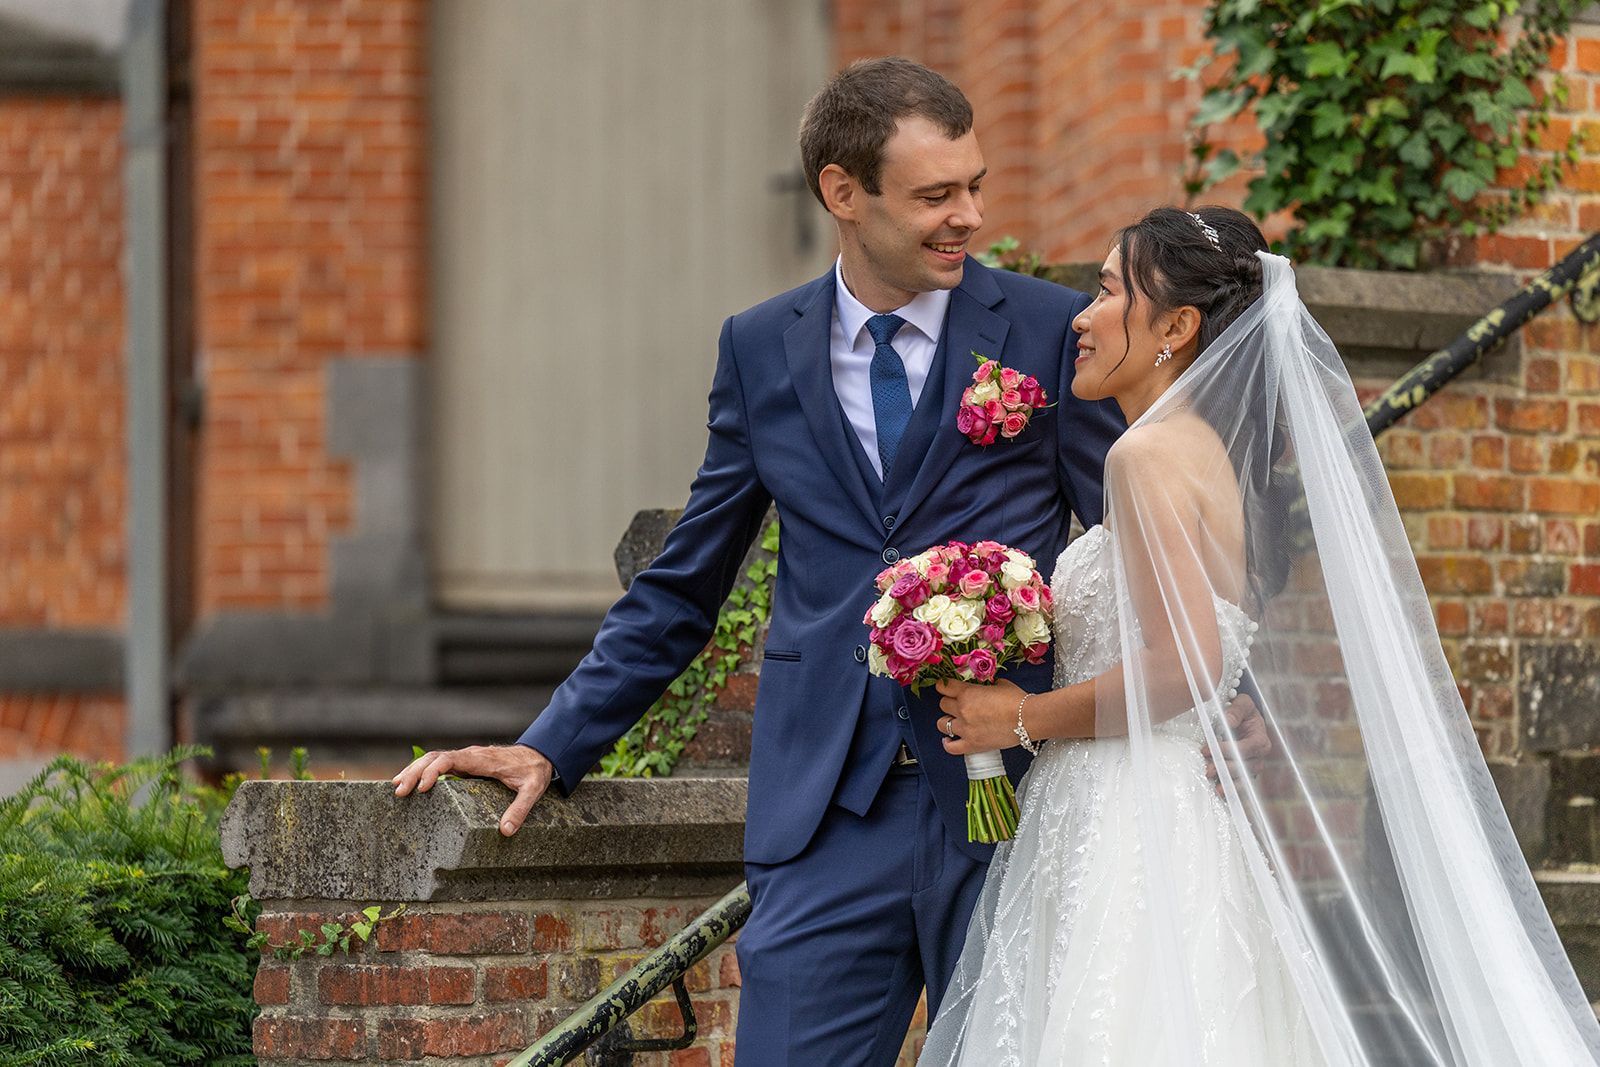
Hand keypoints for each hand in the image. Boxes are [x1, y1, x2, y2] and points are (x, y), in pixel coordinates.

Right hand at [392, 744, 554, 836]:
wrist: (540, 755)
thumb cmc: (534, 771)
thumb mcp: (533, 790)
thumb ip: (520, 809)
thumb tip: (506, 831)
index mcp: (482, 760)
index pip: (451, 759)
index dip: (433, 771)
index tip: (423, 788)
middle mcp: (470, 756)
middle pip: (435, 757)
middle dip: (414, 772)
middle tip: (399, 791)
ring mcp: (467, 758)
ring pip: (434, 758)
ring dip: (415, 770)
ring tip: (397, 787)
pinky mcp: (466, 764)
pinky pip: (441, 764)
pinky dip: (423, 771)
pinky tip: (412, 784)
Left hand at [933, 678, 1025, 754]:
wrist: (1028, 719)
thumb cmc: (1017, 700)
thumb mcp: (1001, 684)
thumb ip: (988, 685)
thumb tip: (987, 687)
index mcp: (968, 693)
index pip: (944, 687)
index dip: (944, 686)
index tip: (946, 688)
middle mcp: (962, 710)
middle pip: (943, 705)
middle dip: (949, 703)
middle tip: (958, 704)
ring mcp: (965, 729)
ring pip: (942, 724)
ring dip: (947, 721)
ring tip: (955, 721)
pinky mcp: (972, 745)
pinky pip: (951, 747)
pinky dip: (948, 743)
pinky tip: (948, 740)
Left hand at [1201, 693, 1271, 797]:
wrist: (1245, 720)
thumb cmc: (1244, 711)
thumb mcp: (1242, 704)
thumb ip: (1236, 711)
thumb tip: (1226, 721)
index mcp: (1260, 740)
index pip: (1245, 748)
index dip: (1227, 750)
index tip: (1208, 749)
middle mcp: (1259, 756)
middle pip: (1244, 766)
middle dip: (1225, 768)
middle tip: (1207, 769)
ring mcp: (1252, 766)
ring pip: (1243, 778)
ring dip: (1228, 782)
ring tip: (1214, 786)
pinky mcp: (1244, 773)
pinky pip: (1241, 784)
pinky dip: (1231, 789)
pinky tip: (1220, 793)